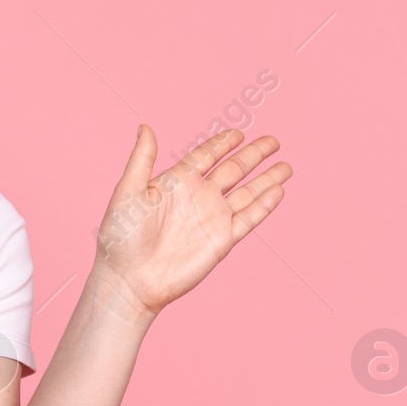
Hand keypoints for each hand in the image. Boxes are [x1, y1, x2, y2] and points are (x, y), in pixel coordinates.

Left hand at [92, 125, 292, 318]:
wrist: (130, 279)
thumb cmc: (121, 237)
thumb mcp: (128, 191)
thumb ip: (141, 159)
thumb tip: (145, 126)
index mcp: (176, 182)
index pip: (205, 156)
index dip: (222, 143)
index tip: (238, 132)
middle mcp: (197, 197)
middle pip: (233, 170)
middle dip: (253, 155)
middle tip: (273, 141)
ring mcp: (211, 218)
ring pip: (247, 193)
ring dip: (267, 179)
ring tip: (286, 165)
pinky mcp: (222, 240)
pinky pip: (249, 219)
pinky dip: (264, 205)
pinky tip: (278, 190)